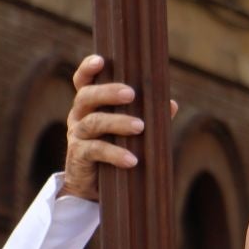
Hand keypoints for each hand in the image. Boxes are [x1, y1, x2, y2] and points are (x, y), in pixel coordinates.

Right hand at [61, 55, 176, 201]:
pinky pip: (96, 151)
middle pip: (87, 96)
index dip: (88, 69)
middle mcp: (78, 116)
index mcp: (89, 105)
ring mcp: (76, 136)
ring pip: (93, 122)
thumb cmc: (114, 152)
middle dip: (108, 92)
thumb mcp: (129, 133)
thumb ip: (147, 117)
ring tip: (140, 127)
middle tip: (131, 94)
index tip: (101, 60)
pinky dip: (115, 154)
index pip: (83, 82)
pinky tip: (132, 160)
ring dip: (117, 122)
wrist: (94, 188)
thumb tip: (171, 104)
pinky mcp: (79, 157)